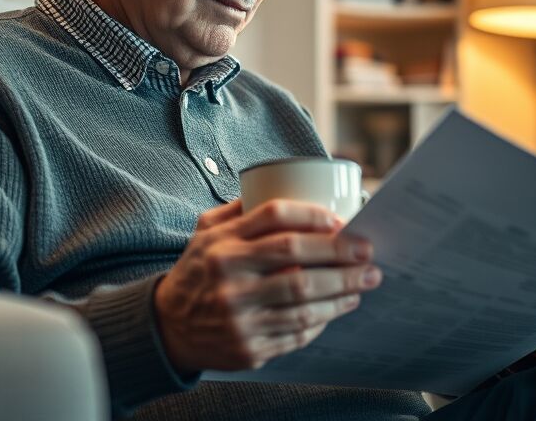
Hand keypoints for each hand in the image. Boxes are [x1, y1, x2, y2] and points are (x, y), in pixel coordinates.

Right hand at [154, 199, 382, 373]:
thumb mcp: (205, 233)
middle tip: (367, 251)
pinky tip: (341, 305)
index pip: (274, 217)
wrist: (168, 328)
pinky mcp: (248, 348)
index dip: (313, 215)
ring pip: (304, 300)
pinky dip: (325, 318)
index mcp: (221, 244)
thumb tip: (288, 186)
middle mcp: (228, 278)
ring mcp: (238, 316)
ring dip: (343, 289)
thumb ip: (239, 210)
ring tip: (366, 280)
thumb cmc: (198, 272)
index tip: (341, 220)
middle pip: (296, 258)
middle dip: (340, 253)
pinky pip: (297, 332)